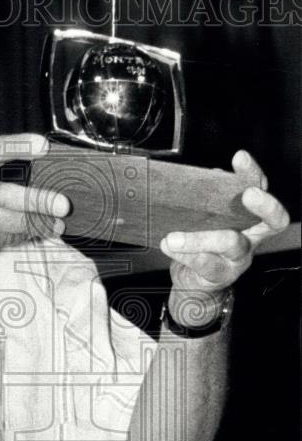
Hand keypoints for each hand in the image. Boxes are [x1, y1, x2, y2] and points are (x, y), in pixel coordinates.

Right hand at [0, 133, 69, 266]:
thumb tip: (28, 160)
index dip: (18, 145)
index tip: (43, 145)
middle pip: (4, 193)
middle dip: (36, 200)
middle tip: (62, 204)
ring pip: (9, 220)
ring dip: (38, 223)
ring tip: (57, 225)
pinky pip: (5, 236)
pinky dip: (23, 235)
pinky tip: (37, 233)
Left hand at [159, 150, 289, 322]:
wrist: (194, 282)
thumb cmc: (202, 244)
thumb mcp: (206, 218)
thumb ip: (209, 198)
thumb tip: (207, 178)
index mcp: (249, 217)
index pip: (260, 188)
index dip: (254, 173)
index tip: (240, 158)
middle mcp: (252, 237)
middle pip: (272, 221)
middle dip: (265, 205)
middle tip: (248, 194)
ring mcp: (239, 258)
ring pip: (231, 243)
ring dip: (200, 238)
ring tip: (174, 237)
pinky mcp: (221, 274)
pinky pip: (206, 263)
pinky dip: (185, 254)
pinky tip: (168, 246)